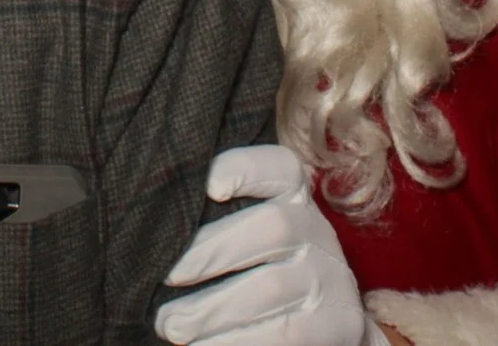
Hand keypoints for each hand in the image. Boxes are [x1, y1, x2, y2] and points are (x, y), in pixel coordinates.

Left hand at [154, 145, 381, 345]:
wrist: (330, 320)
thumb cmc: (268, 268)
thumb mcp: (255, 233)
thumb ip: (221, 221)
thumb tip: (157, 228)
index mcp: (296, 199)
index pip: (281, 169)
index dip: (246, 169)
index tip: (211, 186)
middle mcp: (318, 232)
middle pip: (274, 228)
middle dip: (212, 251)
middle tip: (166, 276)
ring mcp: (333, 278)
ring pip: (274, 286)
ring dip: (214, 308)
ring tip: (172, 325)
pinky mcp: (340, 323)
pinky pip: (288, 331)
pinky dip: (239, 340)